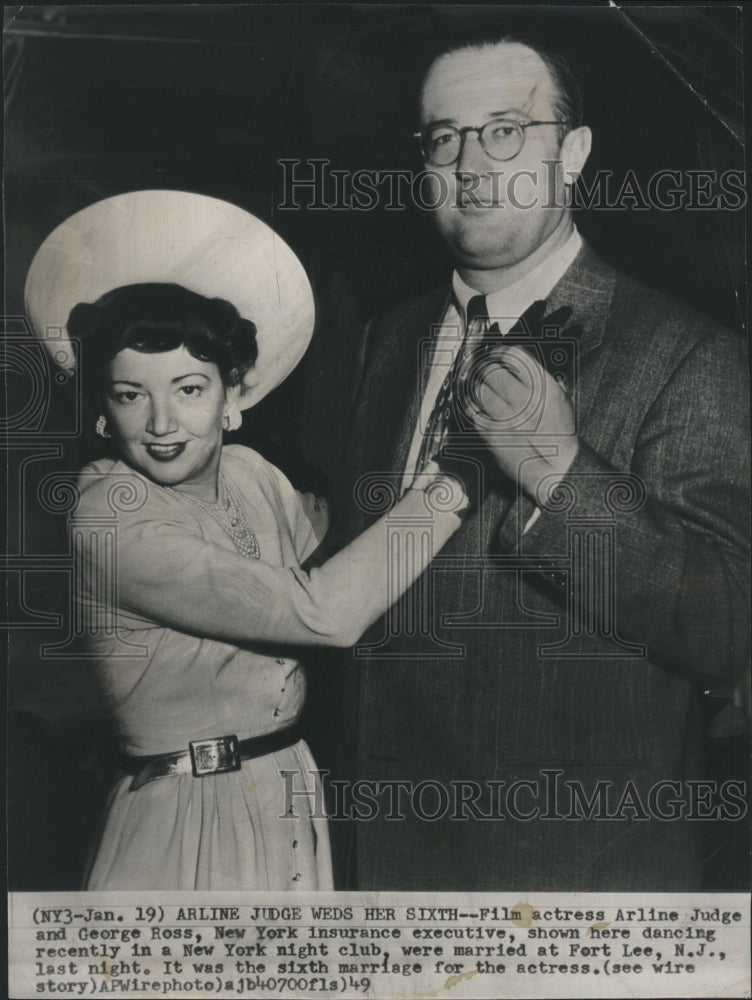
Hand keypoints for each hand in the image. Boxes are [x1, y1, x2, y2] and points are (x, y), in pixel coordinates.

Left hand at [466, 344, 577, 504]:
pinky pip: (474, 411)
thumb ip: (548, 381)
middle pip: (492, 370)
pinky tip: (480, 408)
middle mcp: (523, 398)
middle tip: (487, 373)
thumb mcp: (563, 402)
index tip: (497, 355)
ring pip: (479, 389)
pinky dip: (474, 407)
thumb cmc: (562, 437)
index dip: (501, 353)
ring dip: (478, 387)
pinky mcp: (491, 433)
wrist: (558, 470)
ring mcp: (505, 416)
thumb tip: (529, 367)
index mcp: (543, 387)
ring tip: (483, 390)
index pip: (514, 356)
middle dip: (488, 369)